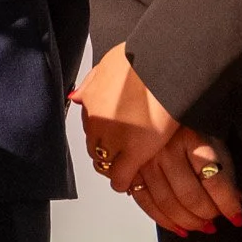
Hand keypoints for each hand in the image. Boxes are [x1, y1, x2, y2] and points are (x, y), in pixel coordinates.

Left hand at [70, 43, 180, 194]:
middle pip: (94, 146)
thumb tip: (76, 97)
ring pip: (105, 163)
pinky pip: (121, 177)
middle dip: (105, 149)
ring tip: (126, 165)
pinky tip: (129, 182)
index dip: (101, 132)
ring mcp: (114, 138)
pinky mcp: (134, 152)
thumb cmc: (143, 59)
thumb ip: (92, 82)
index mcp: (92, 100)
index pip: (89, 126)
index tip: (110, 135)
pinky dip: (123, 182)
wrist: (166, 64)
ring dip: (113, 164)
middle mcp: (98, 121)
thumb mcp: (109, 62)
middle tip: (120, 151)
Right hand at [128, 128, 241, 236]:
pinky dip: (166, 222)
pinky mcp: (131, 173)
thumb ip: (225, 170)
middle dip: (208, 214)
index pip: (213, 179)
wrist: (156, 110)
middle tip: (217, 219)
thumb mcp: (212, 138)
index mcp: (190, 136)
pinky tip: (181, 228)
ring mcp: (145, 162)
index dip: (228, 203)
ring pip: (168, 204)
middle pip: (189, 196)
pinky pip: (147, 205)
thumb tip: (234, 201)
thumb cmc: (189, 126)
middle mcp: (165, 149)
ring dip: (190, 222)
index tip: (237, 216)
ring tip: (203, 225)